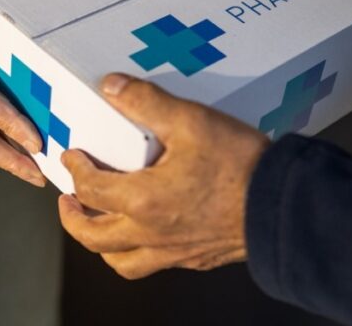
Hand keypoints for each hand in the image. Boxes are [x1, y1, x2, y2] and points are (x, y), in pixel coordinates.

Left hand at [59, 74, 269, 279]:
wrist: (283, 207)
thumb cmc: (239, 165)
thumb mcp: (192, 120)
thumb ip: (147, 102)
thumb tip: (111, 87)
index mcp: (142, 200)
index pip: (91, 188)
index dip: (74, 170)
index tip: (71, 156)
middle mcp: (151, 233)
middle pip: (94, 237)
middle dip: (73, 218)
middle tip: (68, 200)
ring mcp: (174, 252)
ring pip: (122, 261)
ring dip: (102, 244)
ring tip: (100, 224)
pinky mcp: (197, 259)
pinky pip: (154, 264)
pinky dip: (138, 252)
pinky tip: (148, 232)